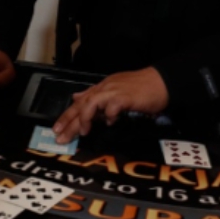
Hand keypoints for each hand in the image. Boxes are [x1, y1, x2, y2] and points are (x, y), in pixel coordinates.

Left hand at [51, 67, 169, 143]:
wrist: (162, 81)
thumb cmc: (142, 88)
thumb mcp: (116, 90)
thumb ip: (97, 95)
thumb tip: (78, 97)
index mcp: (103, 87)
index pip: (80, 101)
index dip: (67, 115)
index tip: (57, 129)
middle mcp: (105, 87)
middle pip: (82, 104)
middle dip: (69, 121)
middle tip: (60, 137)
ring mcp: (114, 91)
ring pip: (91, 104)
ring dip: (84, 119)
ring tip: (83, 132)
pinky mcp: (125, 97)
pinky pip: (111, 107)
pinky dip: (108, 116)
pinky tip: (110, 122)